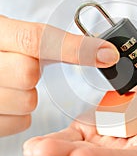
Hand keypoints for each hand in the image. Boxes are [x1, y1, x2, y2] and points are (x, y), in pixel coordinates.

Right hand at [0, 15, 118, 135]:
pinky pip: (18, 123)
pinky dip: (17, 114)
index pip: (36, 39)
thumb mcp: (5, 32)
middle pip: (28, 75)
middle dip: (31, 73)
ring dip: (25, 95)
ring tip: (6, 82)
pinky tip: (4, 99)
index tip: (108, 54)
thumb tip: (100, 51)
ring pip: (26, 102)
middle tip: (20, 66)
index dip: (76, 48)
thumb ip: (41, 39)